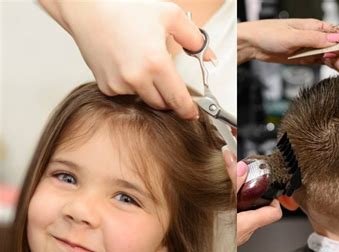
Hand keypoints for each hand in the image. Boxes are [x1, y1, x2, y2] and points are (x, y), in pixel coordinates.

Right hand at [39, 0, 215, 118]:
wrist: (89, 11)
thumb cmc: (125, 10)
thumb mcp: (169, 16)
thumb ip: (194, 38)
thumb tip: (207, 56)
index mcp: (155, 62)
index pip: (178, 99)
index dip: (188, 110)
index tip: (192, 113)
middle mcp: (136, 77)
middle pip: (163, 104)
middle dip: (169, 97)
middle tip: (169, 80)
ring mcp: (119, 84)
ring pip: (145, 99)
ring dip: (151, 90)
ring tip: (145, 66)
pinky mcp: (106, 86)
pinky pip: (127, 94)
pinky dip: (132, 86)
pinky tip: (129, 66)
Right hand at [222, 148, 282, 245]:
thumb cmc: (203, 233)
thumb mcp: (219, 202)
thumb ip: (231, 182)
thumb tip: (238, 164)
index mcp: (247, 224)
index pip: (274, 213)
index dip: (274, 199)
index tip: (266, 188)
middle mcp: (243, 233)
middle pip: (258, 212)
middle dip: (252, 197)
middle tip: (243, 184)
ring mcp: (233, 237)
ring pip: (244, 217)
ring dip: (238, 204)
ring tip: (228, 192)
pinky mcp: (223, 238)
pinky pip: (232, 222)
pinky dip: (228, 212)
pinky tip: (215, 205)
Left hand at [238, 19, 338, 78]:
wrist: (252, 44)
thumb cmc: (268, 34)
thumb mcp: (293, 36)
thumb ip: (316, 40)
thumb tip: (337, 39)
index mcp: (316, 27)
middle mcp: (317, 38)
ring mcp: (312, 49)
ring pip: (335, 58)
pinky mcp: (306, 59)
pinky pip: (326, 63)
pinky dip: (337, 67)